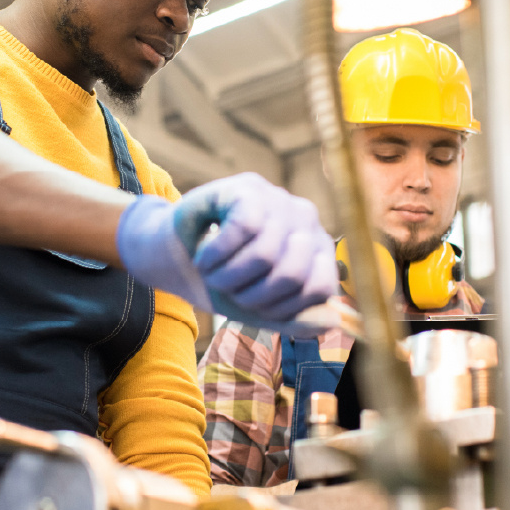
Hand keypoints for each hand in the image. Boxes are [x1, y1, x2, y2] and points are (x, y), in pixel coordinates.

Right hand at [116, 173, 337, 330]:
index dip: (282, 309)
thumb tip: (330, 321)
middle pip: (290, 275)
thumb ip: (295, 318)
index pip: (319, 289)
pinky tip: (203, 256)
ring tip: (211, 273)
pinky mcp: (250, 188)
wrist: (178, 254)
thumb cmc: (225, 280)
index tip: (253, 308)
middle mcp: (307, 221)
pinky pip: (242, 229)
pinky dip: (215, 254)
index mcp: (319, 251)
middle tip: (225, 289)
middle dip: (249, 296)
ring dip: (226, 276)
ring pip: (264, 254)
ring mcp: (280, 200)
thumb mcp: (260, 308)